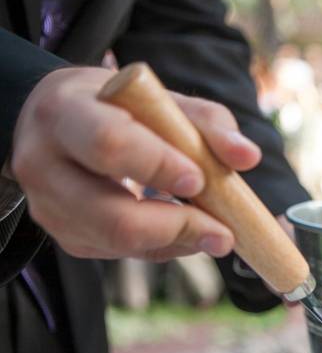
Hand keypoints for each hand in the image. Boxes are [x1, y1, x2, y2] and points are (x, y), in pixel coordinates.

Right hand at [11, 66, 261, 261]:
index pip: (109, 143)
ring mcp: (47, 206)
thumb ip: (208, 123)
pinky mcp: (64, 236)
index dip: (159, 166)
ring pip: (118, 242)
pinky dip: (165, 245)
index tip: (199, 179)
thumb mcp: (158, 99)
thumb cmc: (119, 107)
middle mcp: (42, 161)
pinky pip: (123, 253)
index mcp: (64, 111)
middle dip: (177, 226)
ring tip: (215, 230)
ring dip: (178, 241)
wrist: (59, 123)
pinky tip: (184, 227)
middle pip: (111, 214)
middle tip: (224, 231)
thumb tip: (248, 157)